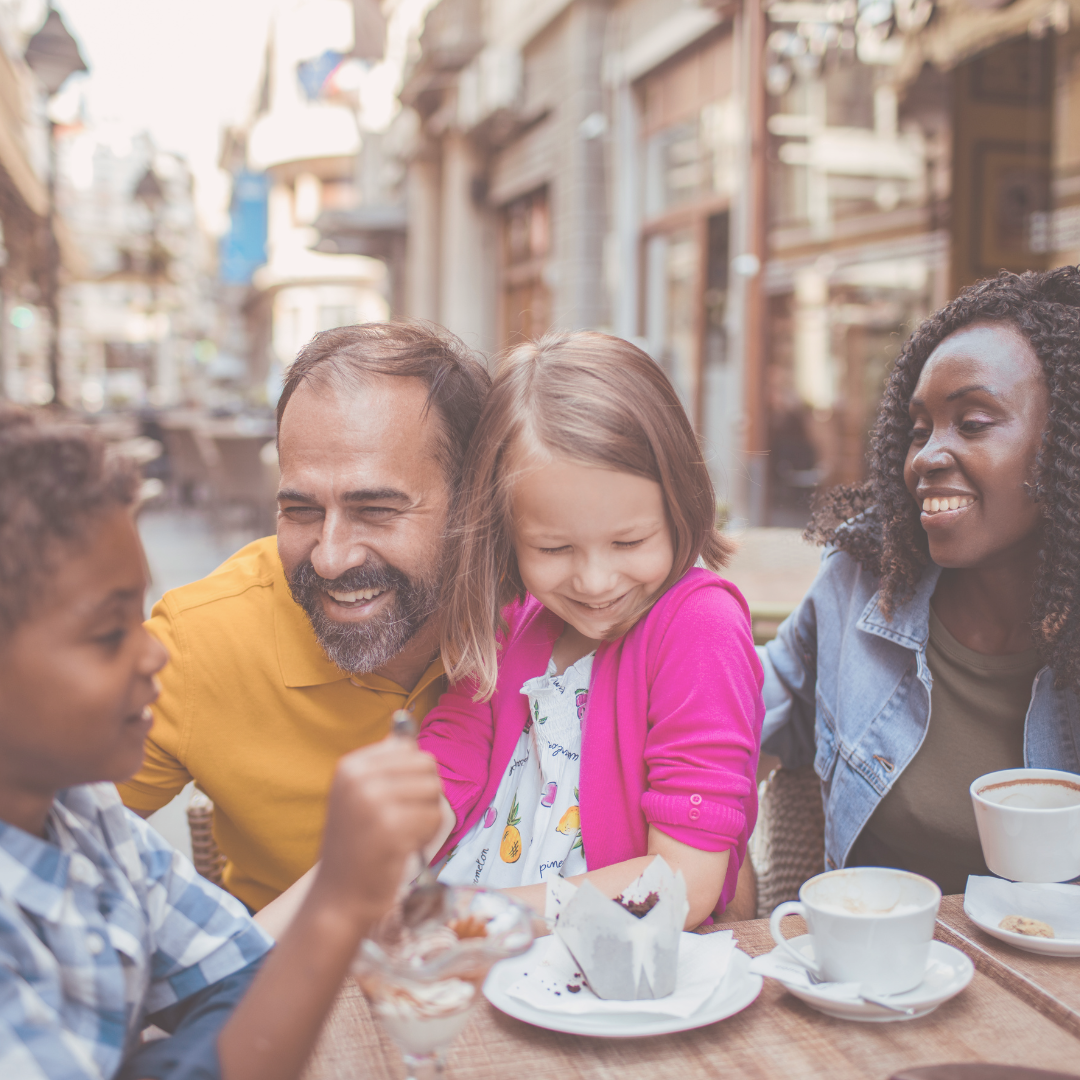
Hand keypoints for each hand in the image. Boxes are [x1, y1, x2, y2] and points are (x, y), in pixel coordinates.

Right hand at [312, 736, 443, 920]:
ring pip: (434, 792)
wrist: (338, 896)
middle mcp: (358, 779)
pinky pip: (434, 818)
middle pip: (427, 767)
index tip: (390, 803)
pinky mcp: (391, 828)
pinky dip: (426, 836)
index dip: (413, 779)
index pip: (410, 750)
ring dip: (426, 818)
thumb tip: (404, 719)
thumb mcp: (361, 793)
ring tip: (399, 835)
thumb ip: (385, 760)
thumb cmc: (356, 845)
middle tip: (399, 822)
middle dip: (424, 797)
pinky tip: (402, 848)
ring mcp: (373, 802)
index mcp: (351, 766)